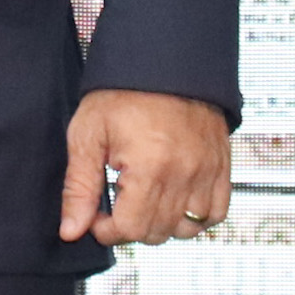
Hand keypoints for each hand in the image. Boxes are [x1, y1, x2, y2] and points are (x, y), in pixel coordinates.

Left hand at [67, 89, 232, 245]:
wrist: (164, 61)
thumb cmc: (123, 92)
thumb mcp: (88, 135)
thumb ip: (79, 188)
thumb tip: (72, 231)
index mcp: (150, 167)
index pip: (130, 229)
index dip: (106, 230)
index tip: (96, 215)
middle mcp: (185, 173)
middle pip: (157, 232)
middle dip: (129, 227)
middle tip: (116, 204)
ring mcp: (208, 172)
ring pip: (187, 229)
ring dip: (161, 225)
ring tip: (143, 200)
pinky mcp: (222, 167)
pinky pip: (215, 213)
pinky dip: (195, 217)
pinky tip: (173, 200)